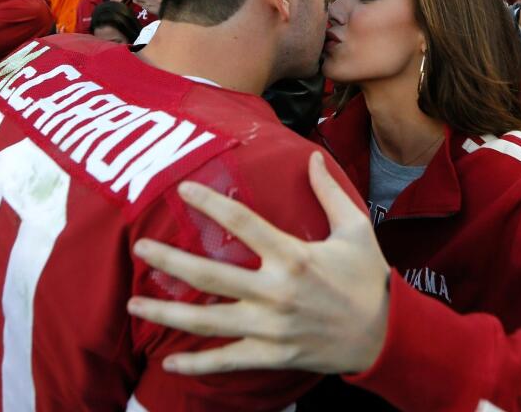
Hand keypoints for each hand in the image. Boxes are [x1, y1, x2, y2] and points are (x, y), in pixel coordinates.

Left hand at [127, 152, 390, 374]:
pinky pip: (228, 361)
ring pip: (208, 320)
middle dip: (169, 261)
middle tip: (140, 248)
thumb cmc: (369, 278)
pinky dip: (198, 365)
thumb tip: (312, 156)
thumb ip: (329, 192)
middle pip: (210, 275)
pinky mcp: (273, 354)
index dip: (210, 203)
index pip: (242, 223)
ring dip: (167, 313)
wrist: (387, 335)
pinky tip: (170, 363)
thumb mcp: (356, 229)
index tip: (182, 190)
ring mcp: (271, 327)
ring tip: (133, 303)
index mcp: (294, 256)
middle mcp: (276, 291)